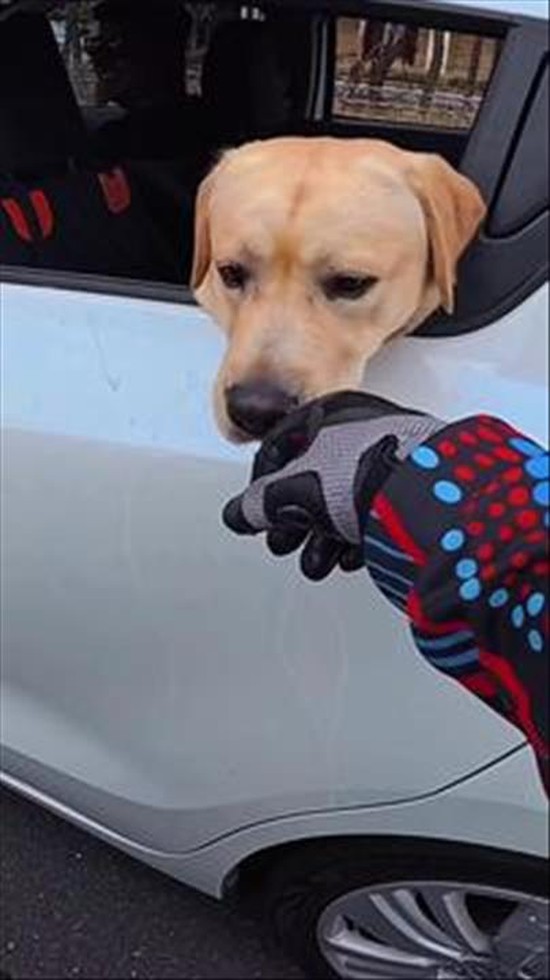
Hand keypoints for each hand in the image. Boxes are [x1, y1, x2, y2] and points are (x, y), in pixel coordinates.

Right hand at [223, 391, 443, 579]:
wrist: (428, 492)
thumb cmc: (363, 474)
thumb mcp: (293, 491)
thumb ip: (259, 505)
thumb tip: (237, 514)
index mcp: (327, 410)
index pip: (279, 447)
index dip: (260, 487)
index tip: (256, 514)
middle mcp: (361, 425)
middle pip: (313, 478)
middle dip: (294, 520)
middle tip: (283, 544)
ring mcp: (391, 452)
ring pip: (343, 498)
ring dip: (322, 536)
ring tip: (315, 563)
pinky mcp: (416, 481)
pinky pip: (375, 508)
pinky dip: (356, 534)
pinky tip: (349, 557)